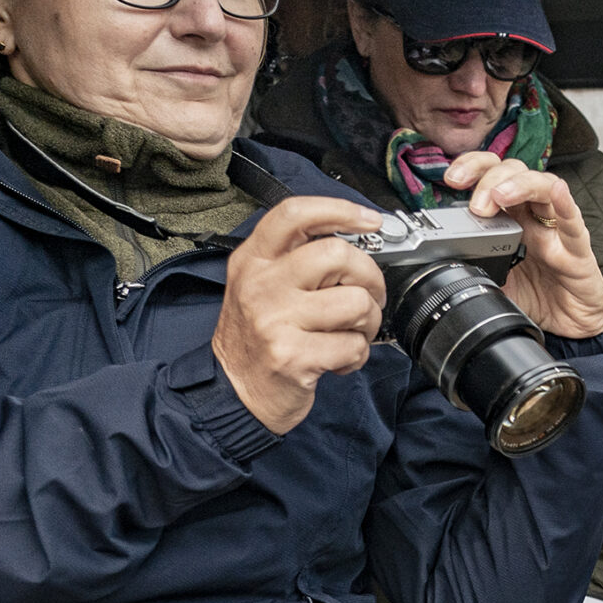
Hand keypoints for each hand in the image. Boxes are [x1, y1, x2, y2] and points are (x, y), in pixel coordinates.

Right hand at [212, 195, 387, 433]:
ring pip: (356, 302)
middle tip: (368, 296)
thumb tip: (352, 239)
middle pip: (338, 254)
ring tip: (351, 333)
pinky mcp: (292, 356)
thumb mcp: (261, 286)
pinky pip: (353, 345)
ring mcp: (275, 320)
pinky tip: (338, 360)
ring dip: (369, 322)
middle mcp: (261, 285)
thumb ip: (295, 259)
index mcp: (254, 260)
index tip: (370, 221)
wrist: (232, 392)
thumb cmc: (257, 338)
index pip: (294, 214)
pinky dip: (357, 355)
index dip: (340, 210)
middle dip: (370, 277)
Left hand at [445, 152, 602, 338]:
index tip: (452, 179)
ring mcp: (557, 230)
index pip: (492, 178)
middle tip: (475, 204)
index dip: (472, 169)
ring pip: (542, 186)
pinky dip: (564, 203)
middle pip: (513, 172)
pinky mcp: (578, 250)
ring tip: (499, 197)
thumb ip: (476, 270)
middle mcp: (535, 218)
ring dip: (517, 185)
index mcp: (513, 220)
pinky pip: (573, 222)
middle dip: (488, 177)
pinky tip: (556, 192)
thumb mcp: (497, 286)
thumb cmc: (543, 300)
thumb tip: (443, 266)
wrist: (575, 327)